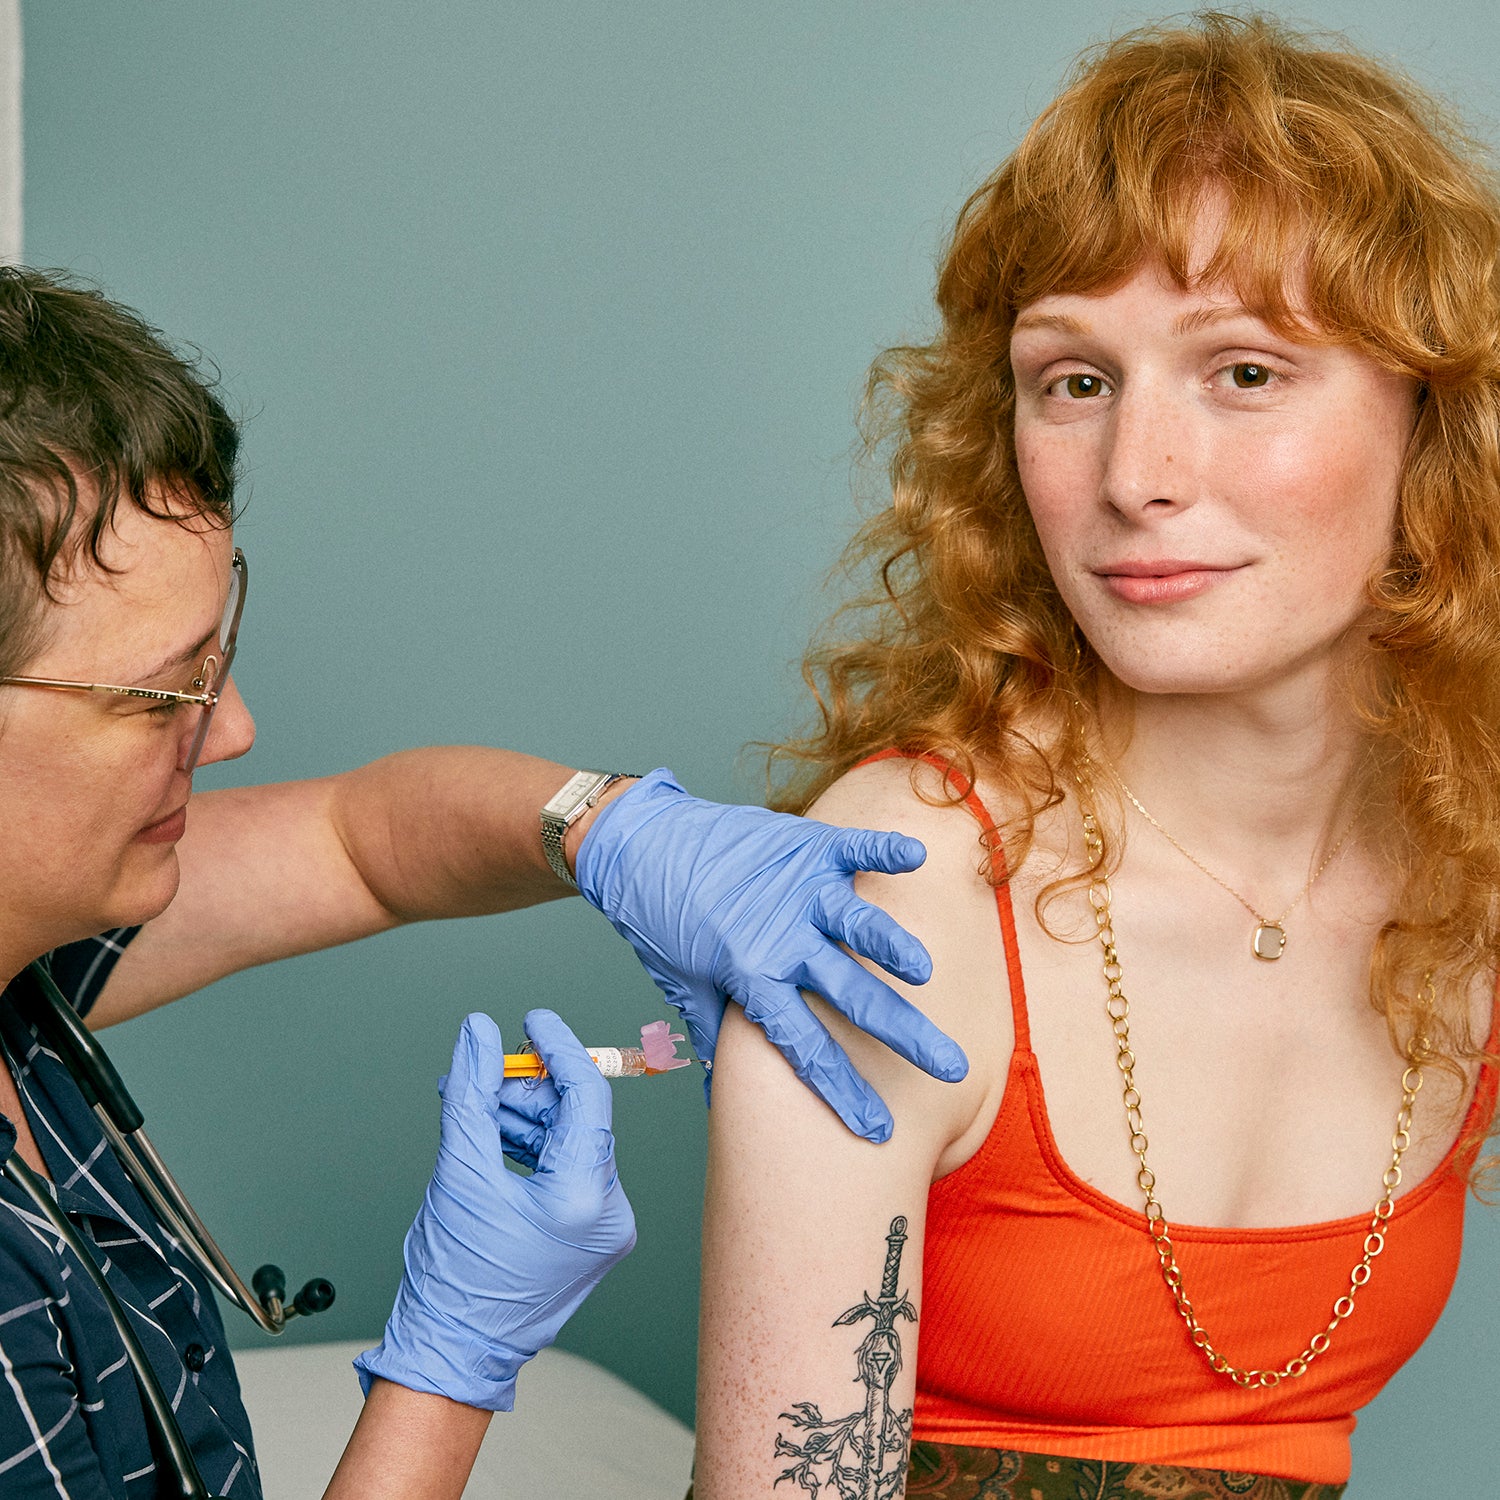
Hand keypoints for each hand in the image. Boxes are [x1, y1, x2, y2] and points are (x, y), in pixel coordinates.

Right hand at [353, 1011, 634, 1410]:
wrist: (452, 1353)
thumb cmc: (455, 1275)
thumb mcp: (460, 1169)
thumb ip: (472, 1092)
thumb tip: (479, 1030)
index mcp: (585, 1200)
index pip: (586, 1097)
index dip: (558, 1049)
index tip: (532, 1020)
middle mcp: (609, 1214)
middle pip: (577, 1120)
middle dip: (528, 1091)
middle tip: (482, 1074)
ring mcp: (603, 1229)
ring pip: (569, 1144)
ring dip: (524, 1119)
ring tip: (475, 1107)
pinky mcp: (590, 1238)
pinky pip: (566, 1172)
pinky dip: (531, 1150)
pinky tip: (492, 1136)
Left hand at [576, 768, 966, 1142]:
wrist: (639, 843)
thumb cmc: (661, 918)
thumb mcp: (684, 983)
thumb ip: (713, 1033)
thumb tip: (718, 1097)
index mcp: (752, 979)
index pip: (805, 1047)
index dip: (842, 1091)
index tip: (878, 1130)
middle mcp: (781, 939)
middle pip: (849, 995)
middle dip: (903, 1034)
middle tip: (949, 1066)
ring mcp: (796, 890)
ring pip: (856, 924)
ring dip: (891, 948)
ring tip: (924, 971)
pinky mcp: (803, 847)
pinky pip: (852, 848)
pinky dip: (883, 850)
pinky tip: (916, 855)